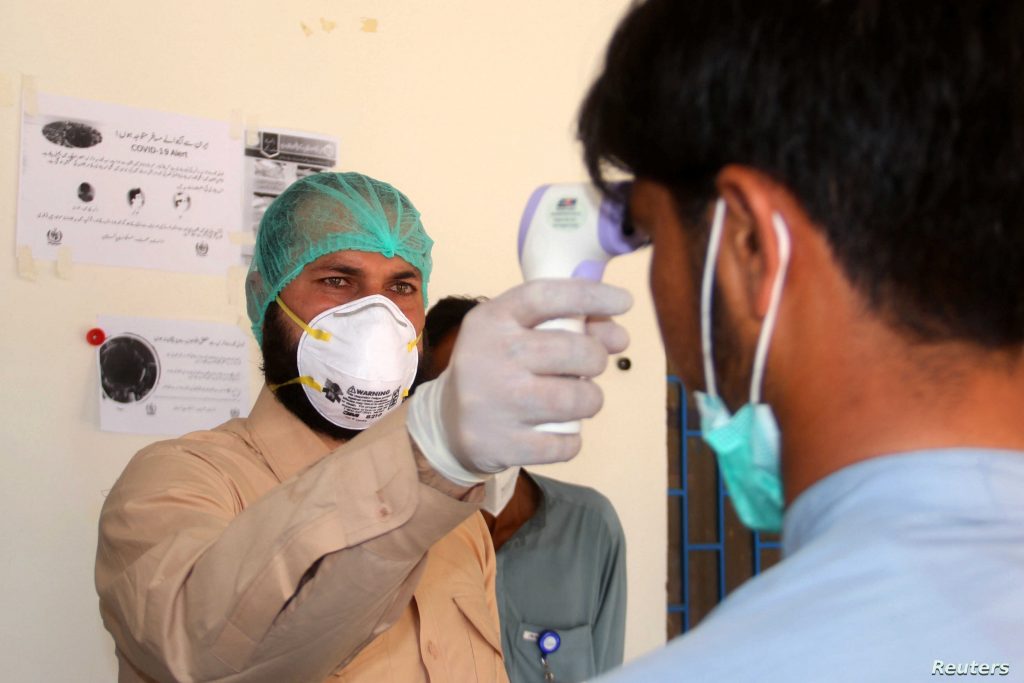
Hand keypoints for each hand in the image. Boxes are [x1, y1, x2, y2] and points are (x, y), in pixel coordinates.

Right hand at [407, 279, 631, 483]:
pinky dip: (571, 439)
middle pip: (576, 351)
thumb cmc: (498, 367)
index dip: (591, 295)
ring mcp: (496, 403)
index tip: (625, 302)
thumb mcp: (519, 333)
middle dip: (596, 358)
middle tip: (590, 366)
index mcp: (492, 320)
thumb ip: (569, 325)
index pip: (546, 297)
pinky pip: (566, 443)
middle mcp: (491, 356)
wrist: (449, 423)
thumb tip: (618, 335)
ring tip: (576, 400)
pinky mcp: (503, 444)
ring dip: (590, 400)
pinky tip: (556, 430)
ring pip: (578, 399)